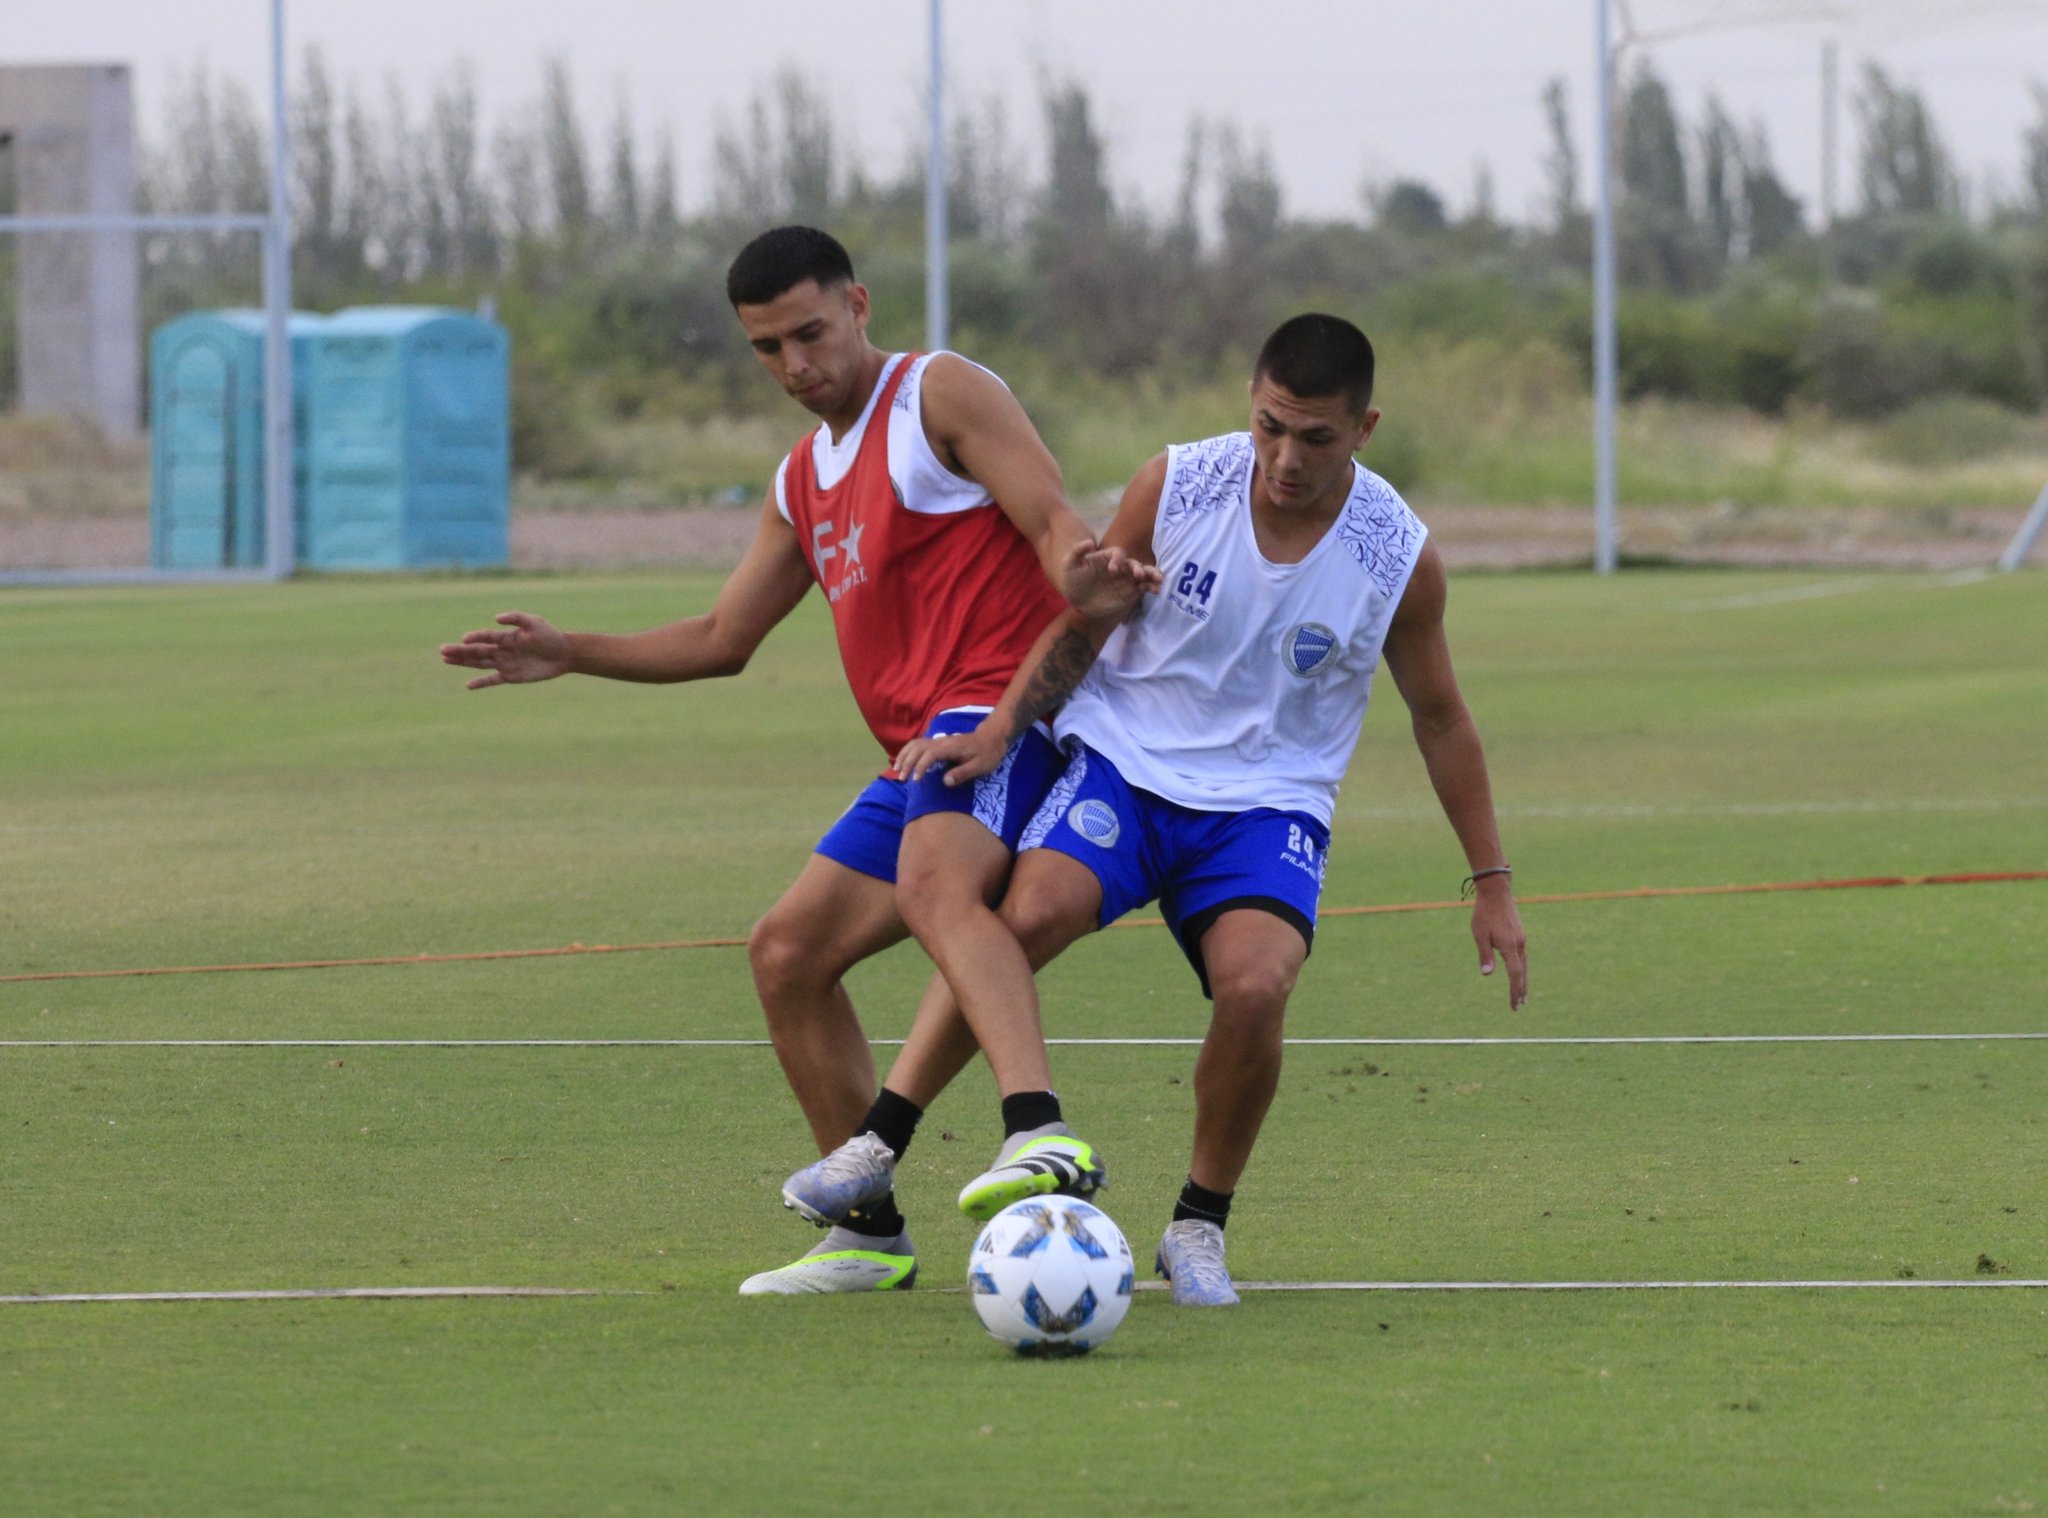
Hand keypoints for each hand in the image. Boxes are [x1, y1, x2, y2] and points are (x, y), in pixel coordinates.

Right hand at [439, 611, 571, 689]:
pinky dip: (481, 683)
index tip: (464, 639)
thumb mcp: (535, 622)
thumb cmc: (550, 635)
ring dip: (463, 662)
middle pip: (476, 651)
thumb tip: (496, 619)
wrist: (563, 654)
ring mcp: (505, 663)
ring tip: (445, 660)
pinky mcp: (511, 676)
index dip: (475, 637)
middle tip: (441, 650)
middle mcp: (502, 649)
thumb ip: (516, 618)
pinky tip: (468, 685)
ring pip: (479, 663)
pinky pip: (493, 680)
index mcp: (506, 636)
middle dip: (459, 651)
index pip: (485, 636)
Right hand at [894, 724, 1009, 786]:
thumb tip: (944, 782)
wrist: (991, 738)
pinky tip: (903, 762)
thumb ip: (962, 773)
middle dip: (907, 762)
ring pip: (915, 744)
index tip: (916, 780)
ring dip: (904, 756)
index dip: (920, 767)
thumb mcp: (980, 766)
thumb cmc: (987, 753)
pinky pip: (918, 744)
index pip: (929, 755)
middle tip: (902, 779)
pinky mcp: (938, 743)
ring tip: (897, 770)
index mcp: (950, 747)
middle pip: (917, 748)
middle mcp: (941, 742)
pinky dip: (907, 752)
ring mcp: (939, 741)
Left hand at [1058, 537, 1162, 620]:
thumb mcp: (1069, 564)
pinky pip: (1143, 588)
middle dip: (1140, 567)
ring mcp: (1126, 579)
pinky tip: (1156, 590)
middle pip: (1134, 563)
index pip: (1117, 553)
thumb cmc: (1072, 578)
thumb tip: (1089, 542)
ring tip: (1159, 581)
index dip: (1117, 559)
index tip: (1112, 571)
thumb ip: (1077, 552)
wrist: (1077, 599)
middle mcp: (1120, 566)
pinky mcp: (1130, 592)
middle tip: (1141, 574)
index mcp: (1107, 558)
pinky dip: (1151, 587)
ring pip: (1143, 574)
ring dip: (1152, 575)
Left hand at [1471, 881, 1528, 1009]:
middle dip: (1520, 990)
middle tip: (1519, 1005)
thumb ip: (1484, 955)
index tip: (1514, 1005)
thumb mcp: (1479, 934)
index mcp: (1509, 946)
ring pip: (1524, 965)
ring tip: (1522, 994)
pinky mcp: (1520, 934)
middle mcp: (1519, 944)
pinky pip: (1523, 956)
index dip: (1514, 991)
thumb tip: (1487, 974)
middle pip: (1522, 973)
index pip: (1515, 975)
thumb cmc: (1484, 913)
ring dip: (1523, 980)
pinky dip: (1522, 968)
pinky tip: (1519, 971)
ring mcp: (1521, 939)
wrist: (1497, 892)